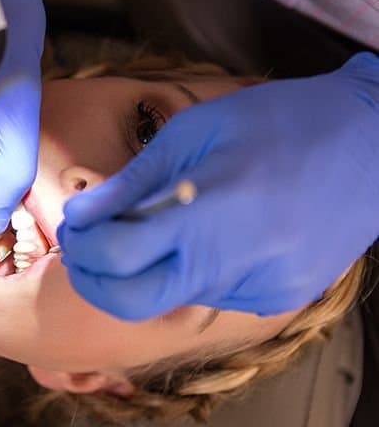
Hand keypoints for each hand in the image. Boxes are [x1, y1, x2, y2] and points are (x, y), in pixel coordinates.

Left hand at [58, 52, 378, 319]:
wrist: (373, 142)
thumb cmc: (278, 122)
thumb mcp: (193, 134)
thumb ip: (132, 183)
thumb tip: (81, 214)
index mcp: (207, 217)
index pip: (114, 259)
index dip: (81, 244)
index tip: (77, 223)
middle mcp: (232, 267)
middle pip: (131, 304)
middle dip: (95, 279)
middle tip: (89, 246)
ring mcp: (259, 290)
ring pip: (172, 296)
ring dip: (147, 269)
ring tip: (163, 222)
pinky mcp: (278, 298)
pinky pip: (212, 294)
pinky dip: (192, 270)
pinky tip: (214, 234)